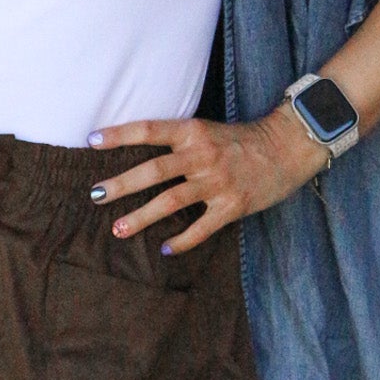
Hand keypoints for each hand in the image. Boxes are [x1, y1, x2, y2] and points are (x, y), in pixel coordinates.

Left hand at [86, 106, 328, 255]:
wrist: (288, 148)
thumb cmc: (242, 140)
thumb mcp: (207, 130)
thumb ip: (178, 141)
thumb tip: (138, 154)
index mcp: (193, 132)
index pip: (149, 130)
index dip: (119, 134)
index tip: (91, 140)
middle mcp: (202, 155)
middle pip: (154, 170)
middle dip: (121, 184)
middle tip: (95, 195)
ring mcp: (217, 182)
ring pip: (171, 201)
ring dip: (141, 217)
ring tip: (118, 229)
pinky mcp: (232, 206)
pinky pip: (200, 228)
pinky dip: (181, 241)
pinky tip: (164, 249)